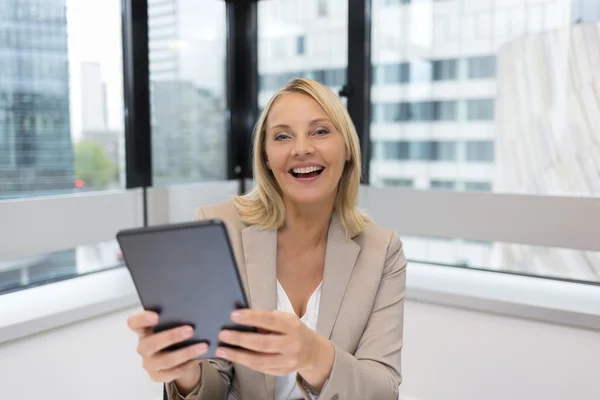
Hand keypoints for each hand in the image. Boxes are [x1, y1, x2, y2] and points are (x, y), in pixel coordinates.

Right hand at [127, 311, 208, 393]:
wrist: (178, 356)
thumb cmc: (174, 334)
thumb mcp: (173, 324)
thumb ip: (176, 318)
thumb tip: (193, 314)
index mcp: (143, 330)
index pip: (134, 323)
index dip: (142, 319)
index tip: (156, 316)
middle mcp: (143, 346)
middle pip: (151, 343)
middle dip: (172, 336)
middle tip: (190, 330)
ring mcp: (149, 363)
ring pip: (166, 360)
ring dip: (186, 353)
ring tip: (203, 347)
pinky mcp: (157, 376)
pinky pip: (173, 372)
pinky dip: (188, 365)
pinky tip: (199, 358)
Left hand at [216, 310, 333, 387]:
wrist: (312, 350)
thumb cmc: (293, 330)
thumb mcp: (285, 319)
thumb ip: (267, 319)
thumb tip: (241, 319)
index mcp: (292, 326)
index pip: (269, 321)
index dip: (251, 318)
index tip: (234, 315)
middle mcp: (292, 344)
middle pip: (263, 343)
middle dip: (240, 339)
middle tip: (223, 335)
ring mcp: (288, 360)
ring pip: (259, 360)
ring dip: (238, 355)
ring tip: (222, 350)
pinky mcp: (282, 371)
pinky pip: (260, 368)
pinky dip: (245, 362)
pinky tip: (234, 357)